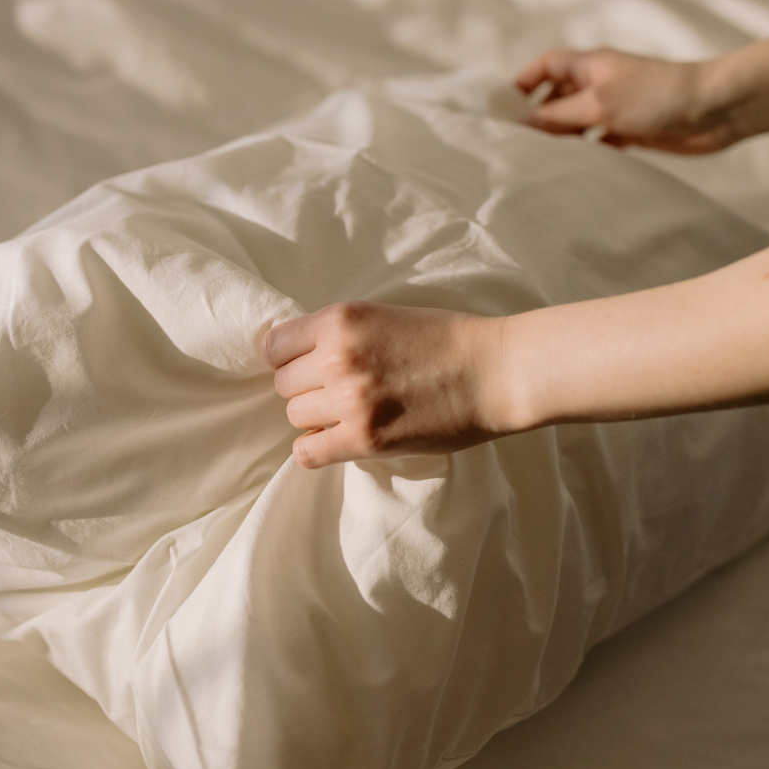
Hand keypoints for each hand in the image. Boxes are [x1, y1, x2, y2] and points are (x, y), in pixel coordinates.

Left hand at [260, 302, 508, 467]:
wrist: (494, 371)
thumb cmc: (447, 339)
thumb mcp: (383, 316)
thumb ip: (340, 333)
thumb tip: (299, 357)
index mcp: (341, 320)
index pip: (275, 345)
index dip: (287, 358)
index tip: (303, 366)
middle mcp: (337, 357)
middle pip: (283, 383)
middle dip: (305, 388)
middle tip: (336, 391)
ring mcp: (349, 400)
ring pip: (295, 416)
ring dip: (316, 417)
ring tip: (347, 413)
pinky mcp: (366, 438)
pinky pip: (308, 452)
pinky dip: (315, 449)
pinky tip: (333, 442)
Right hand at [515, 48, 741, 154]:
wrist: (716, 110)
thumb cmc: (658, 96)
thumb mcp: (599, 104)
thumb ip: (559, 115)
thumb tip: (524, 125)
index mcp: (589, 66)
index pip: (544, 66)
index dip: (522, 83)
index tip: (501, 109)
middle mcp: (599, 83)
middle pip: (556, 97)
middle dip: (536, 117)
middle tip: (515, 144)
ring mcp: (615, 107)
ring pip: (575, 122)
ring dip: (560, 138)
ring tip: (539, 161)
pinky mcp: (631, 130)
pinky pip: (597, 142)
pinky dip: (585, 153)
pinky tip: (575, 169)